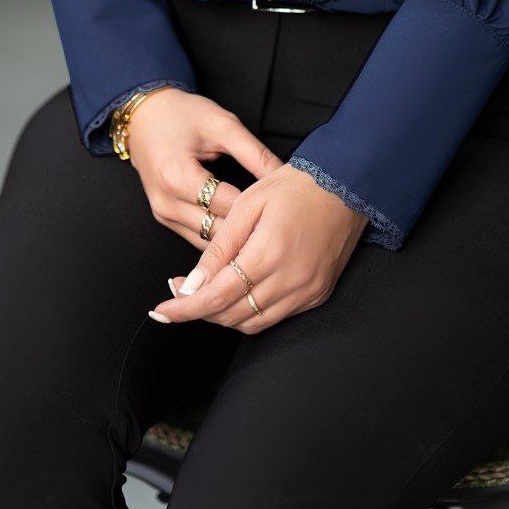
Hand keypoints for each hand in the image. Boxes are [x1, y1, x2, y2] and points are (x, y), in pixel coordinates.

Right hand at [126, 88, 281, 248]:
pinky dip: (219, 237)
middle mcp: (166, 202)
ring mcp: (162, 214)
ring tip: (265, 231)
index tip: (284, 206)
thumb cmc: (182, 114)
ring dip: (235, 239)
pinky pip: (197, 238)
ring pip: (208, 242)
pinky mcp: (163, 218)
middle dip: (250, 228)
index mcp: (178, 176)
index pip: (228, 205)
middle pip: (218, 230)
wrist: (145, 115)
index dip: (259, 206)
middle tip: (281, 224)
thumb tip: (284, 175)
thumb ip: (254, 153)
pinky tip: (242, 230)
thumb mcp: (222, 125)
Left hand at [149, 164, 368, 332]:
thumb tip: (190, 286)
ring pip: (252, 323)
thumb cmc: (296, 186)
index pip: (216, 297)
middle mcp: (290, 281)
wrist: (347, 184)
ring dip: (223, 314)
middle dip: (200, 311)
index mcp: (269, 254)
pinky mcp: (318, 295)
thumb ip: (218, 249)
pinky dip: (250, 312)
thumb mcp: (249, 205)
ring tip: (203, 294)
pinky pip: (275, 317)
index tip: (161, 310)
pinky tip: (237, 293)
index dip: (185, 308)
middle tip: (178, 294)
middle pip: (232, 315)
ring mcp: (307, 292)